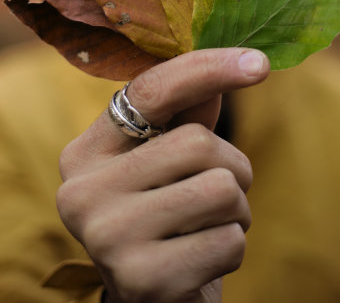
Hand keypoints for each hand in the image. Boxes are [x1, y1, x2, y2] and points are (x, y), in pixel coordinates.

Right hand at [57, 48, 268, 302]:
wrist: (150, 302)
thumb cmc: (165, 215)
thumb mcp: (168, 160)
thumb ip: (190, 112)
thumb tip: (237, 61)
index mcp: (85, 152)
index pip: (150, 92)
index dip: (207, 68)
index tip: (258, 62)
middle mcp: (82, 191)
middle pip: (198, 143)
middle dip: (232, 168)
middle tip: (218, 194)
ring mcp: (107, 238)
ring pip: (221, 190)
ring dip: (236, 211)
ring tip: (208, 226)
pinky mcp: (143, 281)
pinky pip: (230, 241)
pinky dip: (233, 247)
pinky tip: (203, 260)